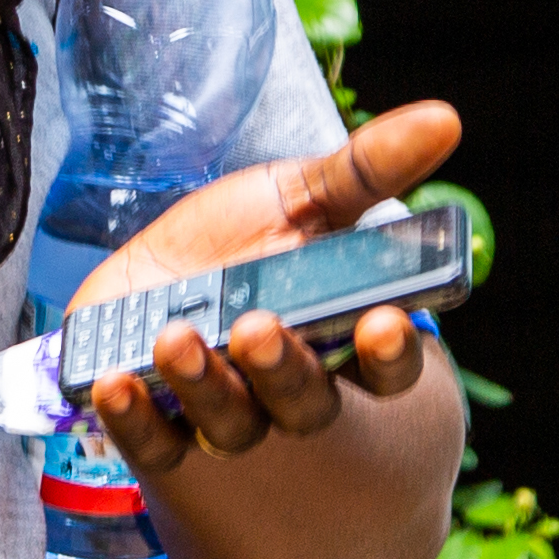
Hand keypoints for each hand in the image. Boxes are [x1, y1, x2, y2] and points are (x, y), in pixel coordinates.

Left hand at [76, 97, 463, 481]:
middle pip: (305, 403)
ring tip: (176, 338)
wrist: (157, 276)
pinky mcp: (159, 426)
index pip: (387, 367)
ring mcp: (226, 415)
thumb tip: (446, 118)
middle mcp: (292, 393)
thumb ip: (367, 169)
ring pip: (231, 424)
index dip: (389, 352)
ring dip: (206, 385)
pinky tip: (112, 384)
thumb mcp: (304, 195)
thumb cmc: (248, 241)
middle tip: (259, 326)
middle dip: (284, 369)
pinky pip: (150, 439)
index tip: (384, 322)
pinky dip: (132, 417)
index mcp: (343, 339)